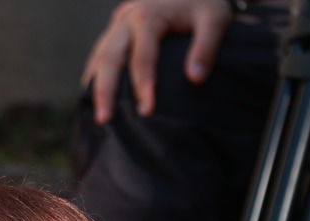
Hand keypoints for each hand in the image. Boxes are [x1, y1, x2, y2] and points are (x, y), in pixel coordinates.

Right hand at [83, 0, 233, 123]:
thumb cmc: (205, 6)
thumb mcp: (215, 20)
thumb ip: (207, 47)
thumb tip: (195, 79)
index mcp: (148, 14)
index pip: (141, 55)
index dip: (143, 84)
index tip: (147, 112)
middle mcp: (127, 18)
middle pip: (110, 57)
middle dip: (105, 90)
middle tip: (105, 120)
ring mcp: (118, 24)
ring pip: (99, 56)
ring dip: (95, 86)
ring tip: (98, 117)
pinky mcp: (116, 30)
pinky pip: (99, 55)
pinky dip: (95, 76)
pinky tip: (94, 99)